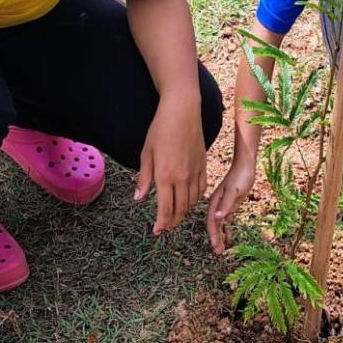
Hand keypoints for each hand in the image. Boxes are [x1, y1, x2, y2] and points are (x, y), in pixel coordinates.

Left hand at [135, 97, 206, 234]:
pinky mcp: (203, 166)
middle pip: (180, 209)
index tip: (157, 231)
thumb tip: (139, 198)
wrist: (183, 112)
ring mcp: (195, 172)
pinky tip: (188, 201)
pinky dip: (195, 200)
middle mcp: (183, 178)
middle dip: (172, 222)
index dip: (162, 224)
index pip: (166, 209)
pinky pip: (202, 190)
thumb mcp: (146, 154)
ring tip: (175, 216)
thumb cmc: (160, 130)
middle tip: (165, 227)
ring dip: (184, 212)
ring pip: (192, 202)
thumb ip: (144, 178)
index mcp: (165, 176)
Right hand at [206, 157, 254, 253]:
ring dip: (221, 235)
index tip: (215, 247)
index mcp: (216, 202)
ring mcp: (224, 204)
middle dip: (216, 238)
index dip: (213, 235)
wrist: (246, 165)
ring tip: (223, 248)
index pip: (212, 222)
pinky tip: (229, 235)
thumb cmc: (240, 176)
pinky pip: (227, 219)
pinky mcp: (231, 203)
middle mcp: (218, 204)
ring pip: (220, 223)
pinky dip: (227, 228)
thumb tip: (218, 217)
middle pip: (215, 225)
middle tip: (219, 252)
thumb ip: (227, 204)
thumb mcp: (235, 191)